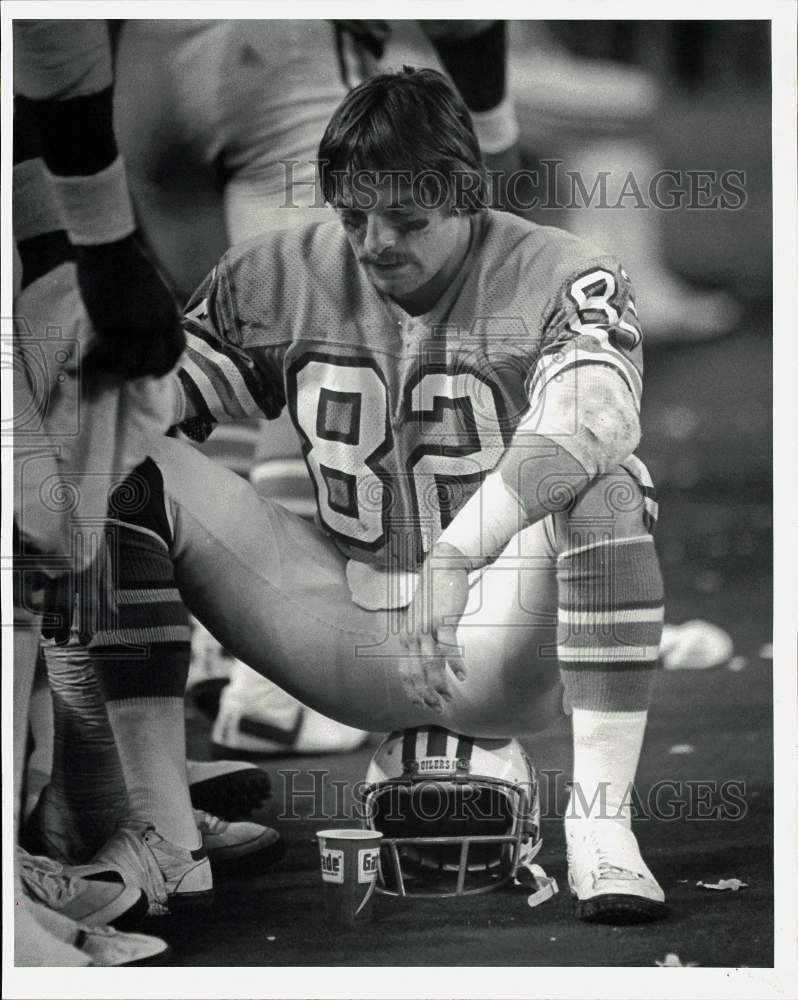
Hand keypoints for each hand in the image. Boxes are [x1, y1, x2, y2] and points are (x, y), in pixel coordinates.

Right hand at [77, 235, 184, 380]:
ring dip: (116, 371)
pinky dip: (98, 363)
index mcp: (169, 312)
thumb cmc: (130, 263)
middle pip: (154, 363)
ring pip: (130, 365)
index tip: (156, 373)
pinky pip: (107, 355)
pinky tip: (90, 361)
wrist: (109, 247)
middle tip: (124, 372)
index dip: (168, 365)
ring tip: (104, 367)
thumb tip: (152, 331)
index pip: (177, 349)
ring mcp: (133, 325)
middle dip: (140, 373)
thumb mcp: (157, 289)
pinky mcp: (110, 323)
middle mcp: (155, 323)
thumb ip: (158, 310)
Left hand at [398, 543, 469, 712]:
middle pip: (417, 673)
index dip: (413, 691)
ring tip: (450, 696)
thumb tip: (427, 660)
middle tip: (439, 708)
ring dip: (440, 685)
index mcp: (406, 637)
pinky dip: (454, 664)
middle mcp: (412, 635)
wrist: (443, 565)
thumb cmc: (435, 595)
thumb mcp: (422, 619)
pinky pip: (448, 648)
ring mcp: (426, 628)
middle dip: (427, 694)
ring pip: (431, 665)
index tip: (423, 705)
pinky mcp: (443, 621)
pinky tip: (462, 675)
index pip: (405, 672)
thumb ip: (422, 639)